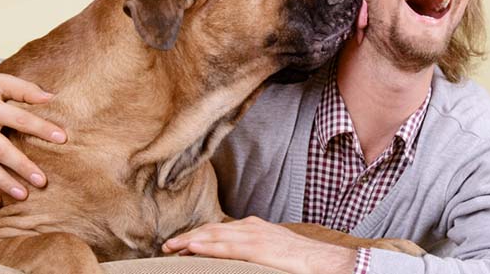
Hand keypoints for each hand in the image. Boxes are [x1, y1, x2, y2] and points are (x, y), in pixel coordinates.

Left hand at [162, 216, 355, 273]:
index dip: (197, 236)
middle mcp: (251, 227)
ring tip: (171, 248)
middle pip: (211, 230)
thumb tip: (238, 261)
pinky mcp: (257, 248)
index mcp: (254, 228)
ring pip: (214, 236)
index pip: (219, 230)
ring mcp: (254, 236)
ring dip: (190, 241)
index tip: (179, 245)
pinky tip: (191, 248)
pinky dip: (207, 246)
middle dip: (188, 237)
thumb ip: (253, 253)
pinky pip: (227, 247)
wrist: (323, 260)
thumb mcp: (271, 252)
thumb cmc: (299, 260)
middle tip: (166, 247)